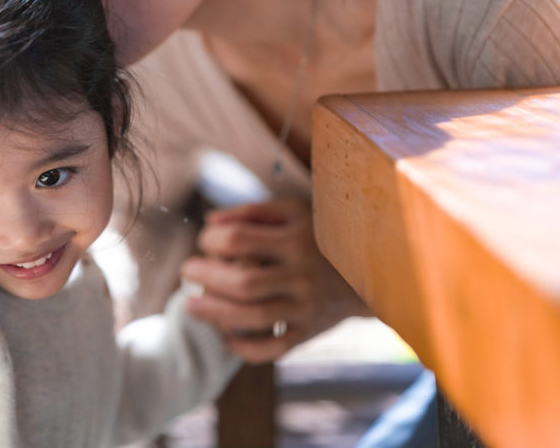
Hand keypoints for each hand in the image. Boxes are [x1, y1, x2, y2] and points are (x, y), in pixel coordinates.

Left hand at [180, 198, 371, 362]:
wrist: (373, 270)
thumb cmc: (320, 231)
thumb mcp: (293, 210)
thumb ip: (250, 212)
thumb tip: (209, 222)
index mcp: (295, 239)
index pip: (239, 240)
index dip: (212, 240)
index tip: (205, 240)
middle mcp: (302, 275)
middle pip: (244, 283)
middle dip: (207, 278)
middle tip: (186, 271)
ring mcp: (307, 307)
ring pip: (255, 318)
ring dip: (216, 314)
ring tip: (191, 305)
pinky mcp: (310, 332)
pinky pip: (276, 348)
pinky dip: (247, 349)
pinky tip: (226, 337)